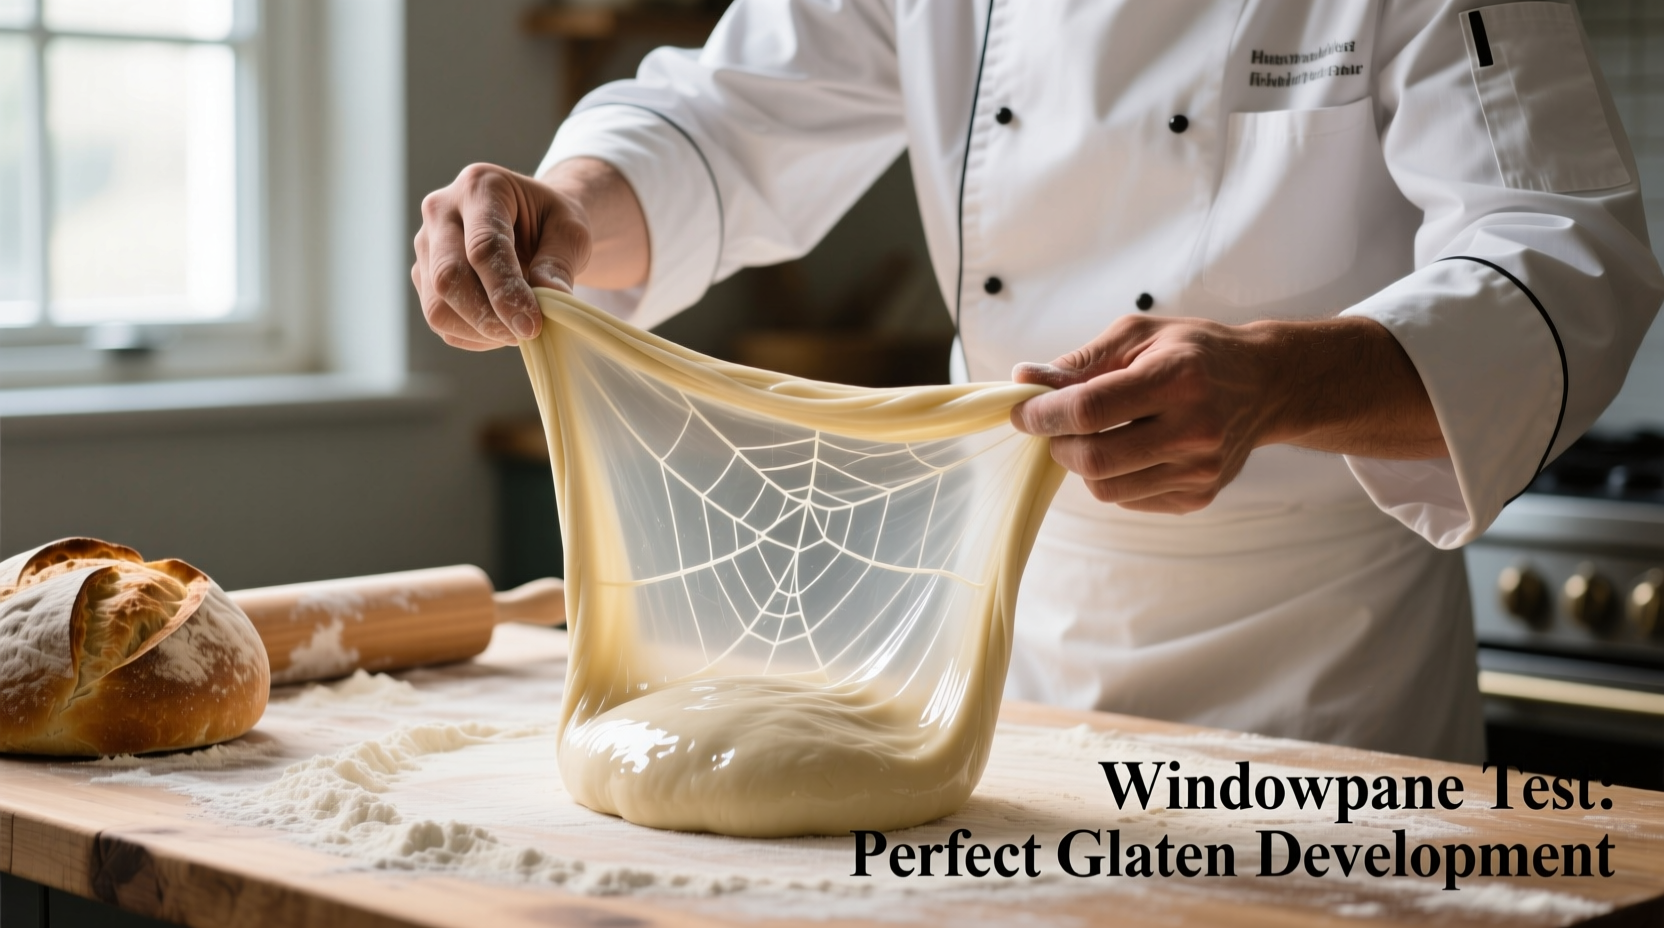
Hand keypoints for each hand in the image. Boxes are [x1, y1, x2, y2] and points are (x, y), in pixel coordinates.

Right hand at [412, 158, 646, 349]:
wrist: (531, 221)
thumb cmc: (551, 222)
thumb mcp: (570, 231)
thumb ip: (559, 262)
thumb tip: (549, 297)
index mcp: (480, 186)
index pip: (483, 246)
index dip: (506, 291)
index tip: (531, 324)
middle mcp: (441, 211)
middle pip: (449, 276)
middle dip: (488, 316)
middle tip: (526, 334)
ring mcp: (425, 245)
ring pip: (437, 305)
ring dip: (480, 330)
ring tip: (518, 329)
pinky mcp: (423, 276)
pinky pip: (440, 320)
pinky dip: (473, 335)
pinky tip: (501, 327)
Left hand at [1009, 315, 1445, 513]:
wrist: (1266, 384)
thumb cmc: (1195, 352)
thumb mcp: (1138, 335)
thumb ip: (1080, 361)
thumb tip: (1024, 380)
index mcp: (1176, 378)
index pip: (1089, 410)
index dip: (1044, 415)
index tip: (1024, 412)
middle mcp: (1194, 429)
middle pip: (1094, 460)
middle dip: (1059, 446)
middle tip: (1054, 428)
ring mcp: (1201, 469)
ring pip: (1107, 488)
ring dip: (1084, 464)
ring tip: (1094, 436)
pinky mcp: (1200, 495)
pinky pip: (1130, 500)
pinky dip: (1115, 478)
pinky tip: (1131, 450)